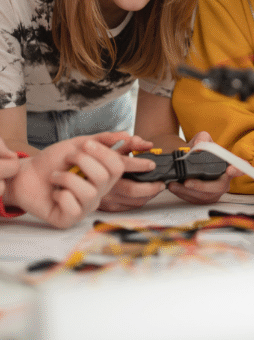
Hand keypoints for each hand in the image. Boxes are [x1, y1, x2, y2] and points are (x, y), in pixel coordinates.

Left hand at [3, 132, 128, 227]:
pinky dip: (60, 195)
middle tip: (68, 158)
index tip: (87, 145)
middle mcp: (98, 193)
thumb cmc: (52, 161)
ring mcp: (84, 207)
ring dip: (67, 178)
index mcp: (103, 176)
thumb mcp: (77, 145)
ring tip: (56, 176)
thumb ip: (101, 140)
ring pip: (89, 193)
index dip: (105, 154)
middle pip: (104, 178)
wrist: (26, 174)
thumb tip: (126, 135)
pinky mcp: (69, 219)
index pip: (118, 167)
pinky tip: (54, 193)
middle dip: (83, 161)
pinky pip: (73, 207)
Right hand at [98, 133, 164, 211]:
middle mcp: (104, 184)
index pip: (124, 165)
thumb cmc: (93, 158)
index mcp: (103, 167)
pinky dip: (139, 201)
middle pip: (131, 189)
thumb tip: (146, 143)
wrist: (72, 174)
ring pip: (131, 201)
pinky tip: (145, 195)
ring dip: (148, 195)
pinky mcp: (105, 207)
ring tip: (157, 188)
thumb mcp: (108, 146)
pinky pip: (127, 207)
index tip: (152, 164)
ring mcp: (104, 197)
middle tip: (161, 182)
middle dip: (151, 187)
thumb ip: (127, 143)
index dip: (141, 164)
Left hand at [168, 132, 242, 203]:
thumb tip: (199, 144)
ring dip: (188, 192)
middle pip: (218, 187)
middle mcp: (224, 180)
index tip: (230, 169)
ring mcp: (215, 191)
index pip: (240, 167)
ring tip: (174, 184)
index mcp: (228, 164)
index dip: (238, 169)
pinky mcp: (204, 199)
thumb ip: (202, 138)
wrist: (189, 160)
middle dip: (202, 186)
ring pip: (205, 196)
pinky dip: (183, 194)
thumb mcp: (202, 140)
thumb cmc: (200, 151)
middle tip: (187, 182)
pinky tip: (174, 187)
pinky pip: (195, 200)